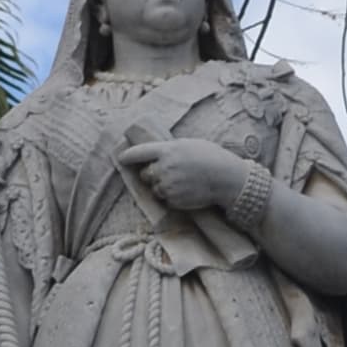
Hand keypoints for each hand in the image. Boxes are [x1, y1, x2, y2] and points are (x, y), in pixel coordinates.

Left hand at [122, 128, 250, 222]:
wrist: (226, 178)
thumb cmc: (211, 158)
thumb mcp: (189, 145)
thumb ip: (170, 150)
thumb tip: (156, 155)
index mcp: (167, 150)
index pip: (139, 152)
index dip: (128, 156)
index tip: (121, 158)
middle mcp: (164, 167)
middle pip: (145, 174)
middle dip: (152, 174)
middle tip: (167, 173)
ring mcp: (168, 185)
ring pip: (155, 189)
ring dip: (162, 187)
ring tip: (181, 183)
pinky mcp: (173, 200)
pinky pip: (165, 200)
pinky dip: (171, 198)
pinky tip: (185, 191)